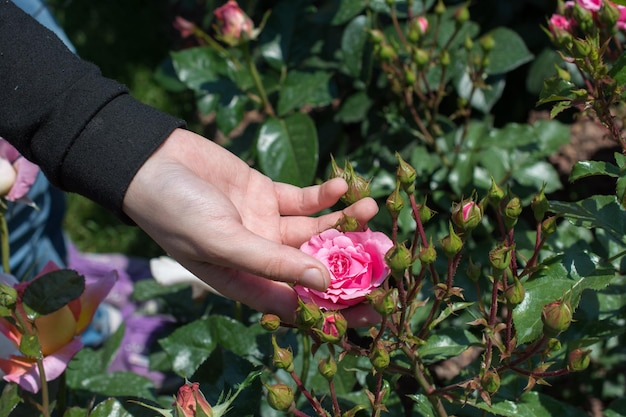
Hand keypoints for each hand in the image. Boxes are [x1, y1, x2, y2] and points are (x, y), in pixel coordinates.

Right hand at [122, 128, 378, 323]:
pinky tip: (341, 185)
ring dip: (341, 220)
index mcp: (244, 280)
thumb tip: (321, 283)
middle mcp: (258, 256)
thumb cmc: (176, 210)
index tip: (372, 307)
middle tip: (385, 251)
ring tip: (369, 206)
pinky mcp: (265, 194)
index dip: (334, 307)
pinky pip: (302, 200)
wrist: (151, 161)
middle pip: (313, 266)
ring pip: (314, 230)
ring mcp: (264, 224)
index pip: (297, 302)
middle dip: (349, 260)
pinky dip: (322, 195)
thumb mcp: (222, 240)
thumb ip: (271, 262)